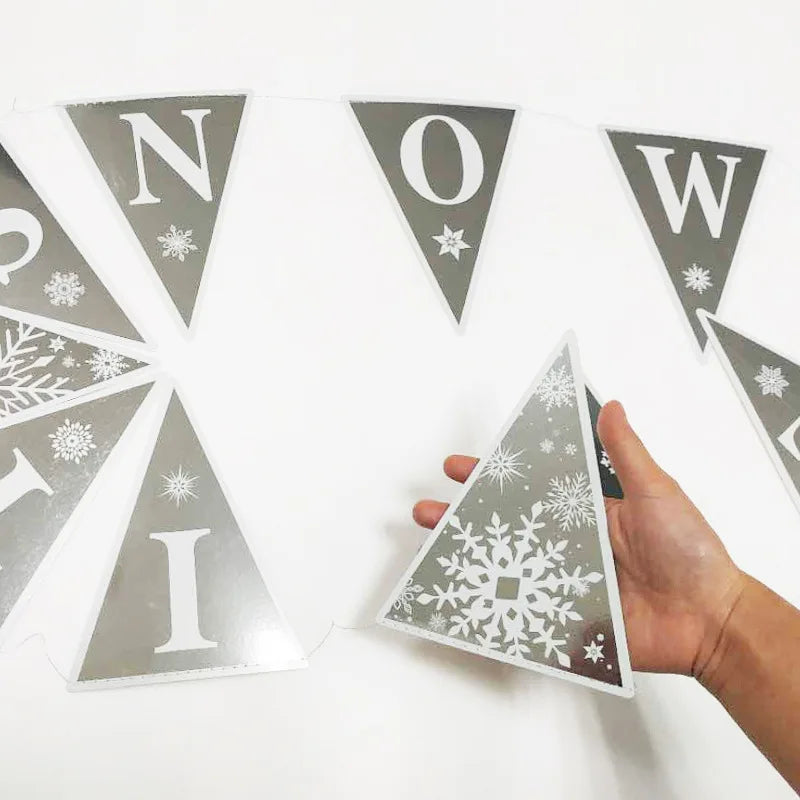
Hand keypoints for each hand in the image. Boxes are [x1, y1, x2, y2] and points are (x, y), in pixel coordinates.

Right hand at [413, 400, 746, 674]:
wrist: (711, 618)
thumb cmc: (689, 550)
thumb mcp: (656, 491)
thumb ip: (627, 453)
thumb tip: (612, 406)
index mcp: (584, 513)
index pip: (527, 489)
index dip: (492, 478)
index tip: (459, 468)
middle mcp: (569, 545)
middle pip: (506, 528)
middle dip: (463, 520)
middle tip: (427, 513)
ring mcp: (565, 582)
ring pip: (507, 567)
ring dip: (469, 559)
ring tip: (433, 552)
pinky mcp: (569, 618)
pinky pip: (526, 610)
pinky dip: (494, 606)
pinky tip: (464, 599)